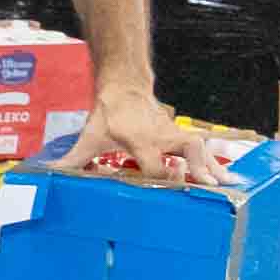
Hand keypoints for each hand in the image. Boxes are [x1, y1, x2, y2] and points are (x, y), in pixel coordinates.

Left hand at [73, 90, 235, 186]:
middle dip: (197, 168)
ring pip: (200, 148)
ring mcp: (175, 135)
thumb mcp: (89, 135)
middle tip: (208, 184)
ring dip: (213, 166)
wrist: (124, 87)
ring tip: (228, 184)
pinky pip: (202, 148)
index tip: (168, 191)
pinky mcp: (181, 135)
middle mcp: (162, 137)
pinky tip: (229, 177)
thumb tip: (50, 174)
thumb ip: (74, 158)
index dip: (161, 178)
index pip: (155, 165)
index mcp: (141, 141)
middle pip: (187, 152)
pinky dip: (216, 161)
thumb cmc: (107, 115)